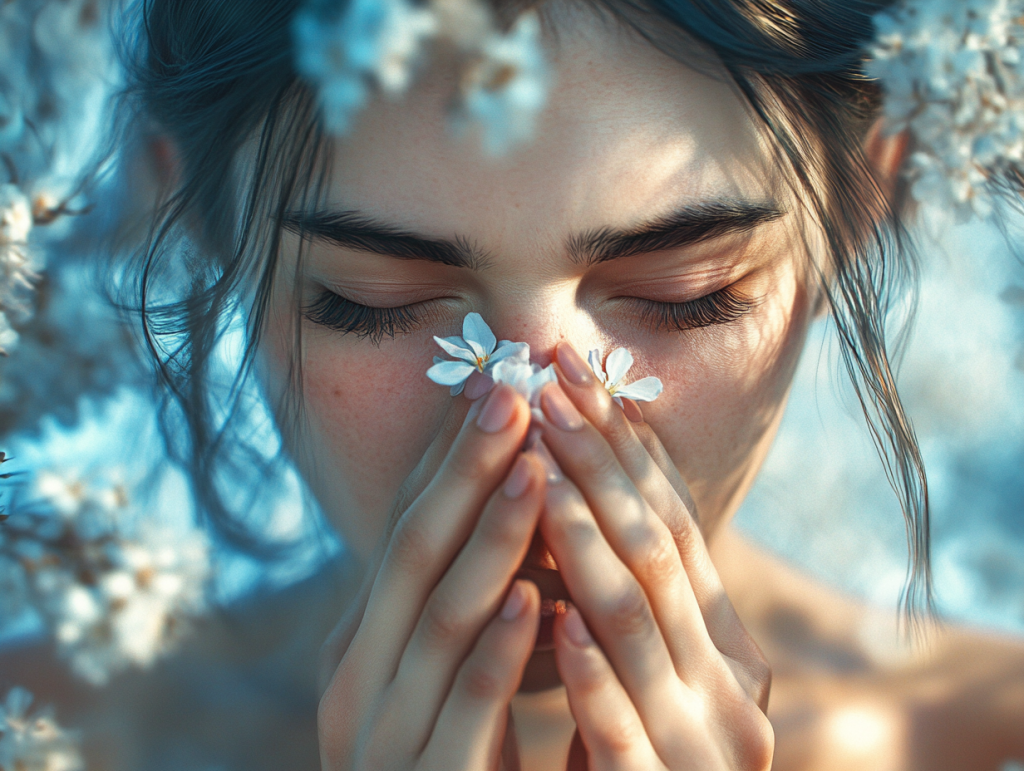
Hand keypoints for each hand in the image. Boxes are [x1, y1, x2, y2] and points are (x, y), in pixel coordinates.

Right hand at [317, 384, 547, 769]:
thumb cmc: (455, 758)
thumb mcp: (445, 670)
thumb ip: (463, 598)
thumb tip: (507, 498)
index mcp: (363, 643)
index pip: (405, 531)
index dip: (448, 458)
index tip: (493, 384)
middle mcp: (358, 679)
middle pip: (414, 556)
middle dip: (464, 472)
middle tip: (509, 393)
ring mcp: (384, 735)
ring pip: (439, 620)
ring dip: (489, 540)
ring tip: (535, 468)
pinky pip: (465, 709)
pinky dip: (498, 650)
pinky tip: (534, 599)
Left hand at [538, 343, 773, 770]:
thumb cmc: (649, 754)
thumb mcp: (649, 662)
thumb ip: (632, 590)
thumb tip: (587, 480)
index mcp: (724, 638)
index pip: (673, 522)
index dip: (623, 446)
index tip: (574, 375)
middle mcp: (731, 677)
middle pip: (658, 550)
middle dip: (598, 466)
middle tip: (549, 387)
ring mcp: (705, 739)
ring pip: (640, 623)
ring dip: (585, 542)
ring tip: (537, 472)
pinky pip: (624, 728)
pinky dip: (593, 672)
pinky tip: (557, 619)